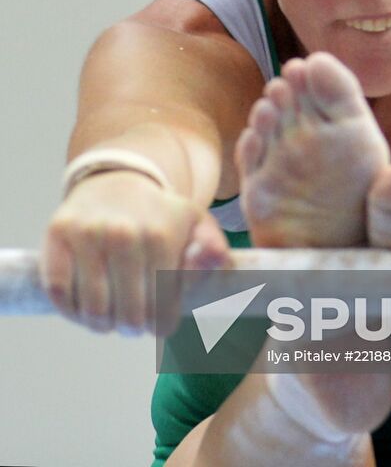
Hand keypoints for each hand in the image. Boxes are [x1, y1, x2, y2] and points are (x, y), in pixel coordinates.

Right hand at [39, 170, 231, 337]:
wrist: (117, 182)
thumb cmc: (160, 215)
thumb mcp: (196, 225)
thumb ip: (213, 250)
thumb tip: (214, 260)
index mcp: (161, 236)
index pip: (161, 310)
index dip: (161, 324)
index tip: (159, 320)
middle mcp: (123, 234)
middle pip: (127, 316)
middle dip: (133, 327)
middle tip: (133, 322)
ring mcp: (87, 234)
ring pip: (93, 310)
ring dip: (102, 324)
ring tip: (110, 316)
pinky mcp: (57, 235)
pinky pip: (59, 293)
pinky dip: (71, 309)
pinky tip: (84, 305)